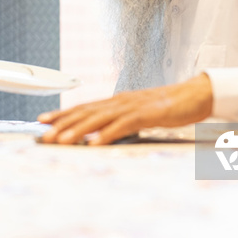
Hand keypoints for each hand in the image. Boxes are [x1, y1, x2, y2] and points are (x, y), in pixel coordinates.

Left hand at [37, 73, 212, 144]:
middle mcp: (119, 101)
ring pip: (99, 118)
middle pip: (86, 112)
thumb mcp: (139, 113)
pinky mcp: (146, 114)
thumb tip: (101, 133)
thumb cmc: (168, 105)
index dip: (62, 114)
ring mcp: (132, 106)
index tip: (42, 121)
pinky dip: (107, 134)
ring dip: (78, 130)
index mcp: (117, 101)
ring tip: (60, 141)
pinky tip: (94, 143)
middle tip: (43, 135)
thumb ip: (120, 120)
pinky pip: (123, 125)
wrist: (196, 94)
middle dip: (62, 124)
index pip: (83, 107)